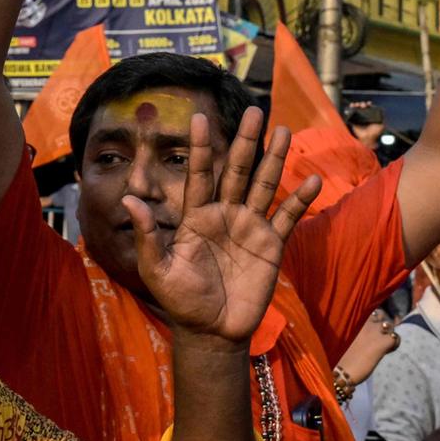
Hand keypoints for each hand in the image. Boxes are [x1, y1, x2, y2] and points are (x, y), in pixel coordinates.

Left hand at [130, 109, 320, 345]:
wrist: (211, 331)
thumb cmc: (180, 299)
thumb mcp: (157, 269)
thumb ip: (148, 234)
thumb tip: (128, 200)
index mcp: (195, 215)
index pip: (199, 174)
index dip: (200, 147)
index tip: (197, 117)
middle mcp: (223, 214)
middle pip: (236, 170)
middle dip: (245, 141)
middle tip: (253, 109)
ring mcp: (249, 227)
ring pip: (263, 186)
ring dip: (274, 160)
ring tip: (284, 131)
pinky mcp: (271, 244)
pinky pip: (288, 217)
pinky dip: (300, 200)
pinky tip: (311, 181)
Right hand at [338, 309, 400, 384]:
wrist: (340, 370)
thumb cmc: (336, 357)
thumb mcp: (342, 338)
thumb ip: (351, 331)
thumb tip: (360, 334)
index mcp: (353, 319)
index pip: (369, 311)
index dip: (372, 319)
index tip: (368, 330)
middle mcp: (365, 321)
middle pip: (381, 314)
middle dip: (381, 323)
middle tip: (378, 336)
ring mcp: (375, 331)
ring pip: (389, 325)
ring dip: (388, 332)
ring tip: (383, 343)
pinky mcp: (383, 342)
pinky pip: (395, 338)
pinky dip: (394, 344)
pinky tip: (386, 351)